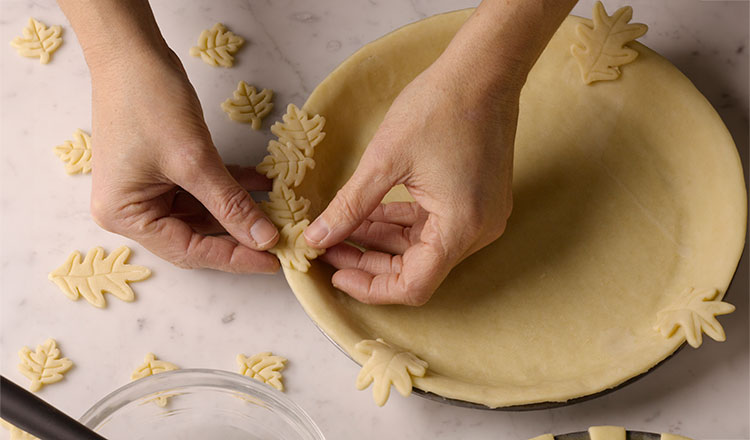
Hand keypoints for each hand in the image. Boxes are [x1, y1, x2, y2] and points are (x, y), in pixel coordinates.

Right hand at [89, 50, 279, 272]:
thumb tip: (264, 239)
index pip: (188, 251)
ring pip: (202, 214)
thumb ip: (230, 204)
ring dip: (238, 211)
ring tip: (278, 214)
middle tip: (280, 242)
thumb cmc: (149, 102)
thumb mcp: (194, 160)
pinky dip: (230, 187)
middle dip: (238, 236)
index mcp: (125, 216)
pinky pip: (201, 190)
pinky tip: (262, 184)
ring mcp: (146, 190)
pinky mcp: (162, 171)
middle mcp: (131, 210)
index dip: (234, 258)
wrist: (131, 52)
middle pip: (195, 236)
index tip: (273, 262)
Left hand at [304, 53, 520, 304]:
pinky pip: (434, 225)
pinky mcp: (476, 200)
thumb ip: (349, 206)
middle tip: (328, 250)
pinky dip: (401, 223)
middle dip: (370, 263)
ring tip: (340, 230)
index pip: (414, 285)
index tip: (336, 276)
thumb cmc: (439, 107)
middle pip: (417, 268)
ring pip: (423, 247)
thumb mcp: (384, 161)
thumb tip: (316, 238)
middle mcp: (477, 230)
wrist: (483, 70)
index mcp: (461, 227)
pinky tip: (367, 214)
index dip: (370, 287)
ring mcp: (480, 216)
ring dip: (382, 242)